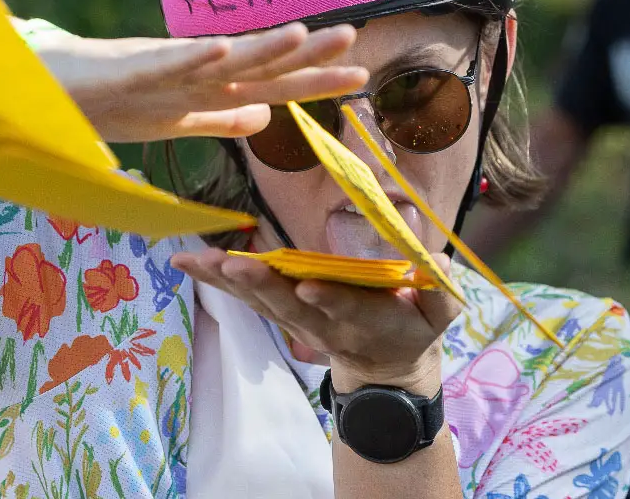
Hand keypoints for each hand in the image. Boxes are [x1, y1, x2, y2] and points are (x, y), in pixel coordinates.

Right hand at [40, 23, 367, 143]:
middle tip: (353, 37)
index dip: (315, 81)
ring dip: (260, 47)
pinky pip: (165, 64)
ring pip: (221, 59)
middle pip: (260, 66)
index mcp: (209, 91)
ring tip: (302, 35)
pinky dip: (193, 58)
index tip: (361, 76)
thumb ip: (219, 119)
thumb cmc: (109, 103)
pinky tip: (222, 47)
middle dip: (306, 55)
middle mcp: (196, 75)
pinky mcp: (129, 69)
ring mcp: (164, 70)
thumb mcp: (175, 121)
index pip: (274, 87)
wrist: (46, 91)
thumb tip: (267, 119)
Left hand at [172, 244, 461, 395]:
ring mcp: (298, 321)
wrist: (385, 370)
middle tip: (234, 265)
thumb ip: (440, 290)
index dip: (328, 298)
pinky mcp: (280, 313)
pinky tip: (188, 261)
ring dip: (227, 281)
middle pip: (289, 306)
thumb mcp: (440, 313)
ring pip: (260, 300)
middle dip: (262, 285)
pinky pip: (245, 296)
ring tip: (197, 260)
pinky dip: (216, 280)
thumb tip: (433, 262)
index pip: (346, 309)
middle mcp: (323, 323)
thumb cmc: (413, 327)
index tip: (309, 285)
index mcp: (366, 319)